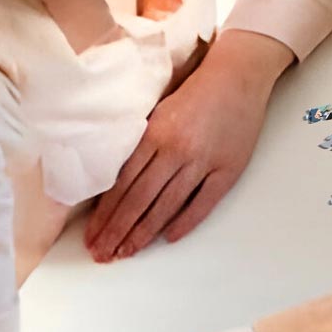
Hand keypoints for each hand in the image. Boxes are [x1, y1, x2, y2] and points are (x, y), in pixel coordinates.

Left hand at [85, 30, 290, 262]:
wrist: (238, 77)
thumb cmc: (196, 92)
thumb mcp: (158, 113)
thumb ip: (141, 145)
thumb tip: (119, 182)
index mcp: (154, 135)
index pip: (122, 185)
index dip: (105, 215)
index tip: (93, 236)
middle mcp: (176, 151)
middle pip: (139, 200)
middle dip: (117, 231)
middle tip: (103, 255)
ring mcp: (204, 162)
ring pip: (166, 206)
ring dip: (144, 232)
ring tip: (127, 252)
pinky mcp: (228, 168)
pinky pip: (203, 202)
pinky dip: (185, 222)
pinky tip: (168, 237)